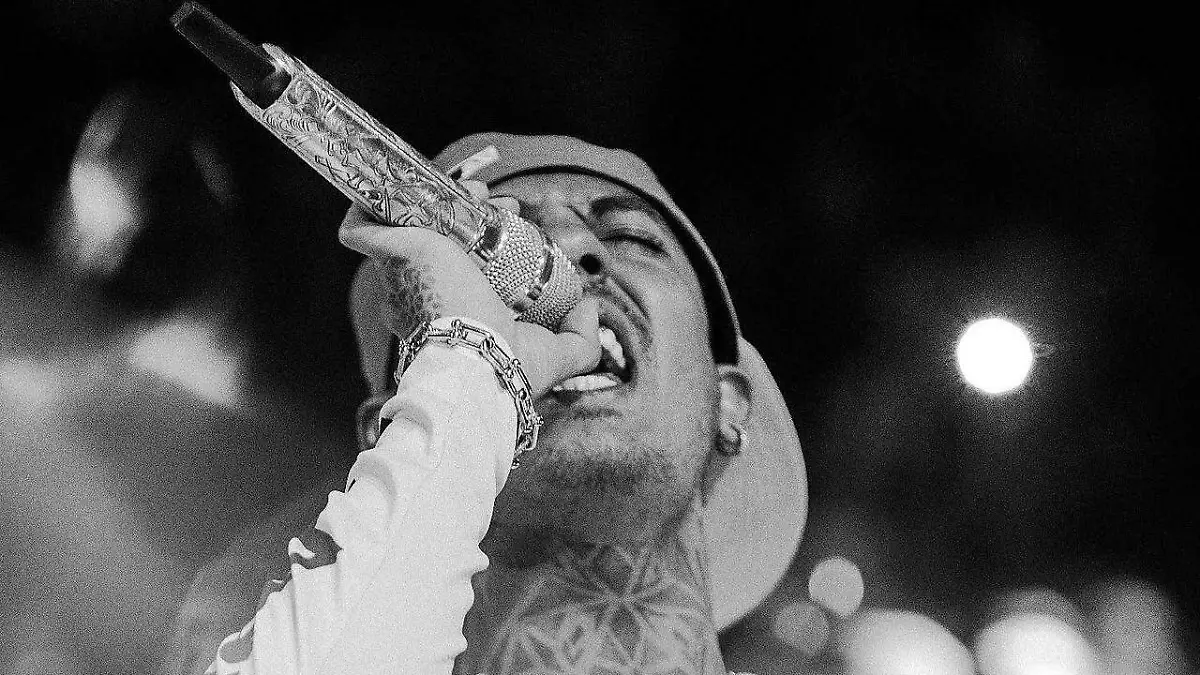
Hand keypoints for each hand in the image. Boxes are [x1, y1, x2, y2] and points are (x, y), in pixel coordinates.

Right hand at [338, 181, 601, 399]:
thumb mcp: (559, 356)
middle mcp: (421, 294)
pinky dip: (373, 202)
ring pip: (407, 221)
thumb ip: (583, 339)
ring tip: (475, 187)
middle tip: (499, 202)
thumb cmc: (508, 366)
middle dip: (468, 209)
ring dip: (434, 194)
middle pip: (435, 237)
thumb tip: (591, 306)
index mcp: (451, 314)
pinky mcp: (389, 254)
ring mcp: (400, 274)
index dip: (487, 233)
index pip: (460, 265)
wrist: (475, 363)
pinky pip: (362, 224)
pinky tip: (410, 183)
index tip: (516, 219)